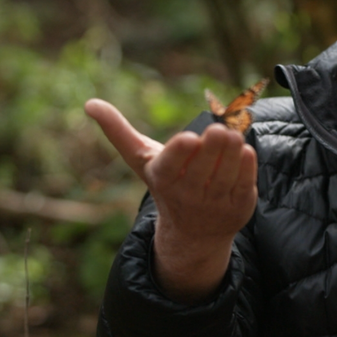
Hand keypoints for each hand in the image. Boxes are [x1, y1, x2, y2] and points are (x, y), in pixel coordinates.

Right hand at [84, 98, 257, 302]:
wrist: (193, 232)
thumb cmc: (167, 183)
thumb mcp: (142, 160)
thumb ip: (119, 132)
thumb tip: (90, 104)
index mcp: (164, 178)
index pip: (171, 165)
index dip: (181, 151)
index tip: (189, 137)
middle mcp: (188, 194)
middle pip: (203, 168)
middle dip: (214, 146)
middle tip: (220, 129)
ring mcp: (214, 204)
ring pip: (226, 175)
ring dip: (232, 152)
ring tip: (234, 134)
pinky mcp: (239, 207)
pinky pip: (244, 184)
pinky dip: (246, 166)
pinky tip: (245, 150)